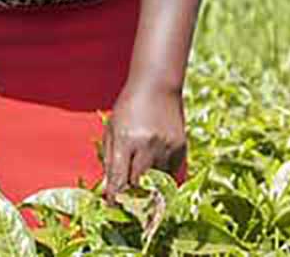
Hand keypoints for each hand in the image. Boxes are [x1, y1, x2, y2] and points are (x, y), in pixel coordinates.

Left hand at [102, 82, 186, 199]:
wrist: (157, 85)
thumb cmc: (129, 106)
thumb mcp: (112, 128)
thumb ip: (109, 159)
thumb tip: (109, 187)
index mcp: (126, 139)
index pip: (119, 178)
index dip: (114, 197)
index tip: (112, 204)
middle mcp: (148, 145)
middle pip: (138, 185)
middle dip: (131, 196)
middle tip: (126, 199)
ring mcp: (167, 147)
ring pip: (156, 182)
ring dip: (147, 185)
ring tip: (141, 177)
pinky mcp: (181, 148)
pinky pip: (170, 173)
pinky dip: (161, 174)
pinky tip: (155, 161)